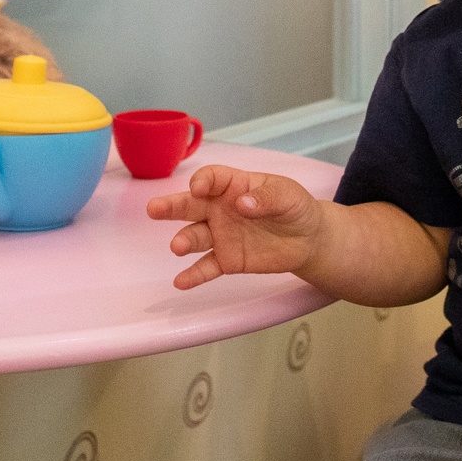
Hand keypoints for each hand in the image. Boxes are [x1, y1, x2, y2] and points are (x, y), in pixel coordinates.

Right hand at [146, 165, 323, 289]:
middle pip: (191, 205)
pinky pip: (207, 267)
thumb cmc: (295, 207)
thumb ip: (267, 198)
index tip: (198, 188)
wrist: (308, 239)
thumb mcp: (288, 196)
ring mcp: (221, 235)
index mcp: (234, 185)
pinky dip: (193, 275)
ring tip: (176, 247)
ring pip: (195, 236)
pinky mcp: (227, 260)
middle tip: (154, 209)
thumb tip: (242, 204)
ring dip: (184, 240)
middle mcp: (220, 209)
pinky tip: (181, 282)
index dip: (203, 181)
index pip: (212, 178)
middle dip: (172, 206)